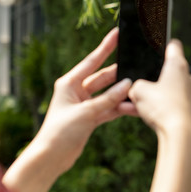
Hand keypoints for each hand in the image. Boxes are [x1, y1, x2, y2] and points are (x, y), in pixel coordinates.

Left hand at [36, 27, 132, 171]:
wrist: (51, 158)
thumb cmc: (60, 132)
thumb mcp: (86, 113)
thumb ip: (109, 99)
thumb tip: (128, 85)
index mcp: (69, 83)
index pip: (92, 61)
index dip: (106, 47)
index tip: (117, 33)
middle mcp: (77, 91)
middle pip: (104, 77)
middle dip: (120, 74)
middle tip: (137, 65)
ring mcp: (85, 104)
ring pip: (109, 93)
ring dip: (122, 93)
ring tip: (139, 88)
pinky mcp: (91, 117)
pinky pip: (110, 108)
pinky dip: (120, 108)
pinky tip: (134, 106)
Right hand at [128, 40, 190, 141]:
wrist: (178, 133)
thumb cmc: (162, 106)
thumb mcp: (139, 91)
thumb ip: (134, 86)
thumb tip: (134, 89)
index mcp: (177, 65)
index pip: (172, 45)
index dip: (161, 42)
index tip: (153, 44)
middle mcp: (184, 77)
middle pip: (164, 70)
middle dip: (148, 75)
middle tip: (134, 77)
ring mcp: (185, 93)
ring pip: (161, 89)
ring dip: (145, 94)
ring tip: (125, 100)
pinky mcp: (182, 108)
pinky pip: (162, 104)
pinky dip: (149, 106)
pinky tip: (129, 111)